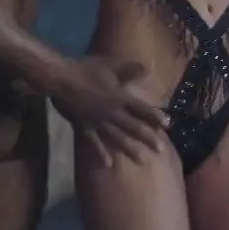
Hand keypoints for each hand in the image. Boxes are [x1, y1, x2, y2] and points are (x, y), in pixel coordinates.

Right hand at [47, 56, 166, 167]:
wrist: (60, 78)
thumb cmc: (85, 70)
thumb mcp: (109, 66)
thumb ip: (128, 70)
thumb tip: (147, 68)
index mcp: (119, 97)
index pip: (141, 108)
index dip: (155, 116)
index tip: (167, 124)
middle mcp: (112, 112)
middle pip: (133, 127)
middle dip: (147, 138)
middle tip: (161, 150)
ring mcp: (98, 122)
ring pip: (117, 138)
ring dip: (130, 149)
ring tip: (141, 160)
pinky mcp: (85, 127)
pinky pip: (95, 142)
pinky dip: (101, 153)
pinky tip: (108, 164)